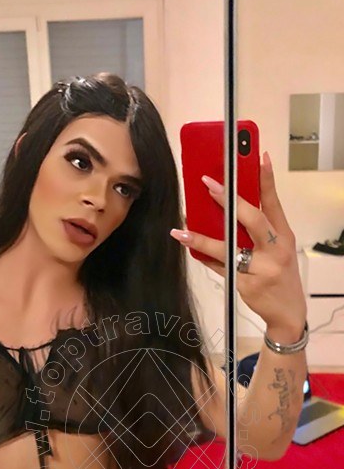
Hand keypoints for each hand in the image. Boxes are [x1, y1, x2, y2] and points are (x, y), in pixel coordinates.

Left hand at [170, 152, 306, 333]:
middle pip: (252, 219)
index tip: (259, 157)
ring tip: (181, 230)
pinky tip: (188, 248)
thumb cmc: (280, 273)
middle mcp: (275, 249)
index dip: (266, 179)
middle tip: (208, 184)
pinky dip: (204, 257)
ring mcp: (262, 268)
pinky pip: (220, 267)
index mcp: (283, 235)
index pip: (274, 202)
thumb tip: (225, 207)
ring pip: (228, 248)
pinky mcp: (247, 284)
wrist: (288, 312)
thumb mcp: (278, 248)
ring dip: (201, 239)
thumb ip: (258, 229)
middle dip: (229, 200)